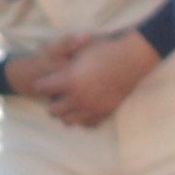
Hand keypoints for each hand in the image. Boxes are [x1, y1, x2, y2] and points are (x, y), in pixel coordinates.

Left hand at [17, 31, 157, 127]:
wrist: (133, 59)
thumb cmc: (106, 51)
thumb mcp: (80, 50)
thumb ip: (64, 60)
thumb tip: (52, 66)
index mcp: (68, 80)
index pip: (40, 88)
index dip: (42, 83)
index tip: (47, 80)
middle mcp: (78, 98)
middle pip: (52, 111)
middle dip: (52, 102)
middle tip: (59, 94)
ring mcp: (91, 107)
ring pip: (68, 121)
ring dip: (66, 113)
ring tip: (72, 102)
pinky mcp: (105, 112)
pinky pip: (88, 124)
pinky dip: (84, 118)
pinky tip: (87, 107)